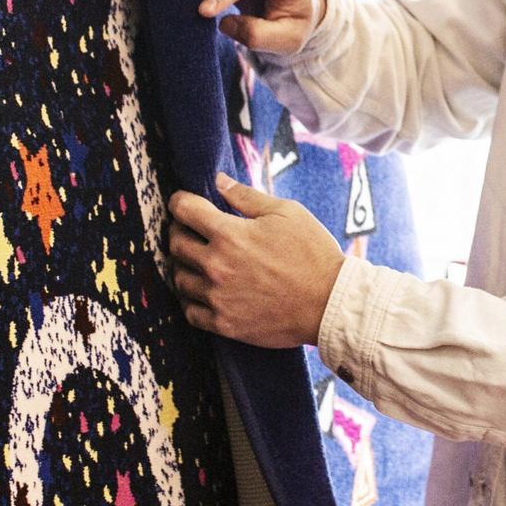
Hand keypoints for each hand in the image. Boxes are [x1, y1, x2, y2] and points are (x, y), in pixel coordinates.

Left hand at [167, 173, 344, 348]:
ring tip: (197, 261)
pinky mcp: (224, 324)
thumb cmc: (312, 253)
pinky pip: (189, 311)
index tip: (182, 202)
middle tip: (190, 230)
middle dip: (179, 231)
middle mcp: (216, 266)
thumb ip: (247, 197)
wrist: (330, 304)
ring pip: (179, 278)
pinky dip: (190, 299)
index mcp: (230, 235)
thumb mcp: (287, 213)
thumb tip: (219, 181)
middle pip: (176, 244)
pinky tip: (202, 291)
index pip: (185, 210)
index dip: (179, 201)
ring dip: (183, 265)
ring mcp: (218, 298)